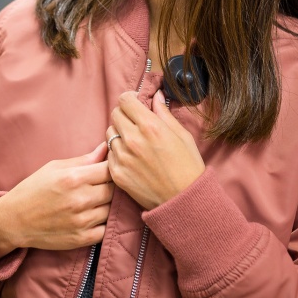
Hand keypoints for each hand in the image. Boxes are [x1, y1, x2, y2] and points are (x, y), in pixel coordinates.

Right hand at [0, 143, 112, 260]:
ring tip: (95, 200)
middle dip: (111, 185)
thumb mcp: (54, 168)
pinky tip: (92, 216)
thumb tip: (105, 148)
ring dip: (107, 204)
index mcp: (72, 178)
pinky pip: (105, 229)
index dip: (111, 167)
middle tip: (102, 185)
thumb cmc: (33, 189)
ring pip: (111, 209)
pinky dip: (103, 222)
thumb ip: (83, 160)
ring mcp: (81, 221)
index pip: (108, 169)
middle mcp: (79, 200)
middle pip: (113, 190)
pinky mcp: (82, 239)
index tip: (106, 169)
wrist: (14, 220)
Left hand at [106, 91, 204, 210]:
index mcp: (150, 126)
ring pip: (109, 133)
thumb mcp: (182, 135)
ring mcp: (122, 157)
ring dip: (119, 133)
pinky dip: (118, 152)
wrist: (183, 201)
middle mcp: (132, 139)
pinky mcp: (116, 173)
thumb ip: (164, 113)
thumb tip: (156, 95)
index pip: (125, 100)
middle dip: (125, 115)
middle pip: (115, 114)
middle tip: (136, 123)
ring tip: (135, 143)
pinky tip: (132, 158)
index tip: (135, 104)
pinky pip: (110, 153)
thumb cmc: (188, 167)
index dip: (130, 99)